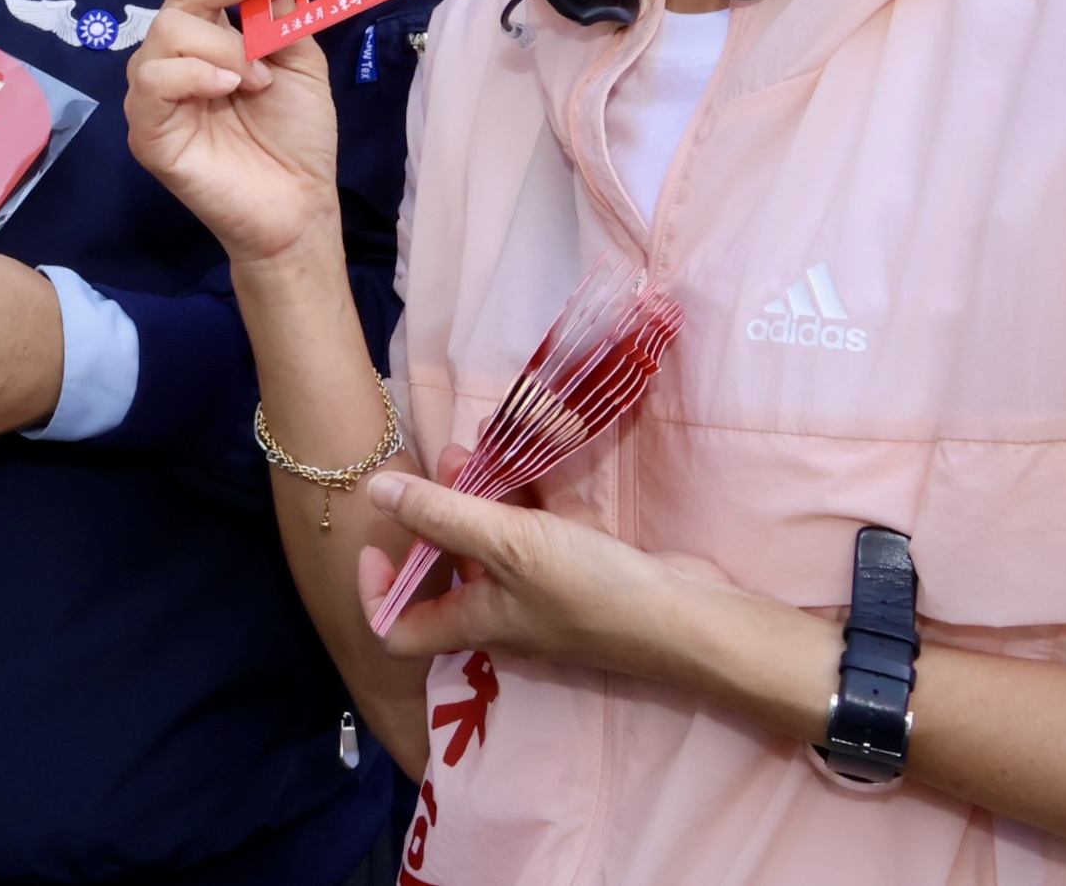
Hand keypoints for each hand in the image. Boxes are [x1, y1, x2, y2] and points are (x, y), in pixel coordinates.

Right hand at [122, 0, 342, 270]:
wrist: (298, 208)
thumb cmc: (297, 137)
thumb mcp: (300, 62)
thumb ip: (282, 15)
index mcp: (207, 36)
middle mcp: (174, 56)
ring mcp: (156, 93)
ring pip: (167, 31)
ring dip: (224, 44)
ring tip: (259, 79)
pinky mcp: (148, 130)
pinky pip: (153, 81)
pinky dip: (195, 74)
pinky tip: (230, 87)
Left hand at [359, 464, 757, 681]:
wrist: (691, 619)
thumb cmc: (590, 591)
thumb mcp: (507, 546)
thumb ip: (440, 515)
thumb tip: (374, 491)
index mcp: (474, 622)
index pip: (399, 630)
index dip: (376, 594)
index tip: (374, 543)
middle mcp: (504, 610)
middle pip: (452, 564)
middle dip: (443, 508)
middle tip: (451, 456)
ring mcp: (547, 588)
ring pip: (502, 534)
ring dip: (491, 486)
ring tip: (488, 436)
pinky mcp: (586, 565)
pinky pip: (549, 522)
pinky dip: (543, 485)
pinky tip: (545, 435)